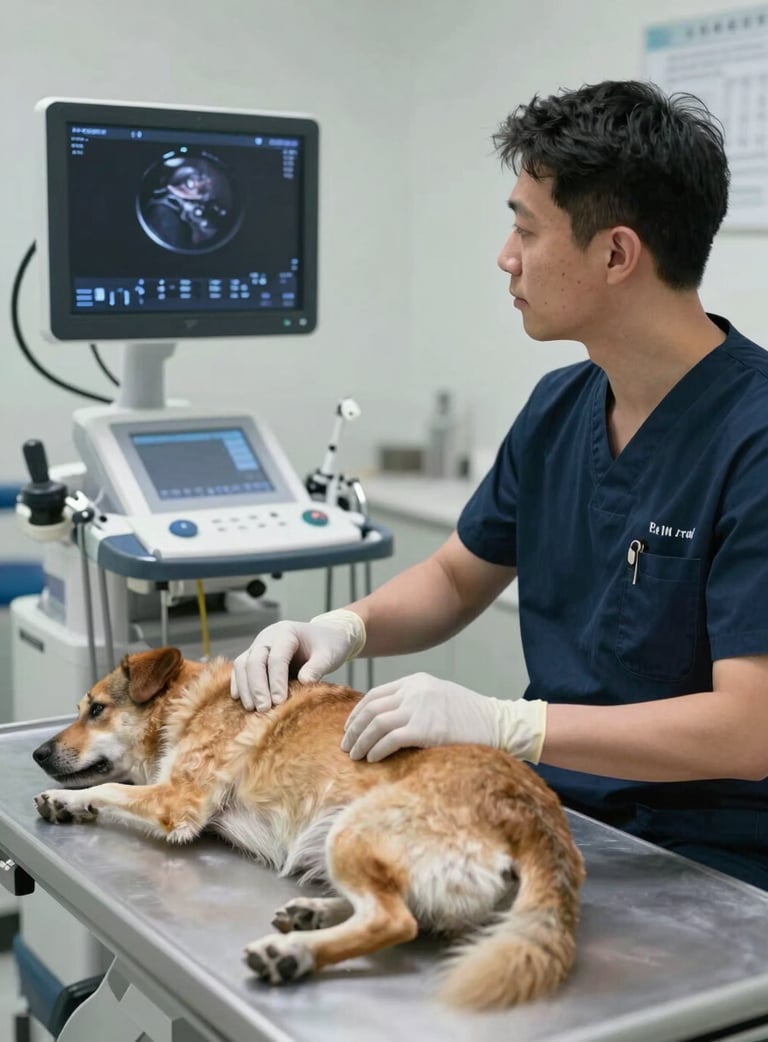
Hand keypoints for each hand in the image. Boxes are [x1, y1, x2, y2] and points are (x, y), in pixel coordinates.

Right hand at [231, 610, 365, 711]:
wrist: (325, 636)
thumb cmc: (329, 645)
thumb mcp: (329, 654)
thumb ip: (318, 667)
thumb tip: (304, 682)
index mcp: (286, 632)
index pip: (276, 658)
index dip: (276, 680)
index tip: (279, 701)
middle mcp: (268, 637)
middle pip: (254, 661)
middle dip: (257, 687)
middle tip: (263, 709)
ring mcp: (258, 646)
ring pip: (242, 665)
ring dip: (245, 688)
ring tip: (252, 709)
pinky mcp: (254, 656)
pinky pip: (240, 669)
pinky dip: (239, 684)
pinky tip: (241, 701)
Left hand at [341, 672, 547, 762]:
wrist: (497, 724)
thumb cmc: (471, 716)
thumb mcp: (440, 696)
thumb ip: (415, 701)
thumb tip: (388, 719)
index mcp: (416, 681)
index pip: (376, 694)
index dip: (359, 712)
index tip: (350, 727)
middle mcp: (414, 691)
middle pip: (371, 708)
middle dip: (354, 728)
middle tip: (346, 745)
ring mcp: (418, 708)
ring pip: (375, 724)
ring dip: (361, 742)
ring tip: (354, 756)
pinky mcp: (423, 729)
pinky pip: (388, 740)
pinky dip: (376, 750)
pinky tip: (372, 759)